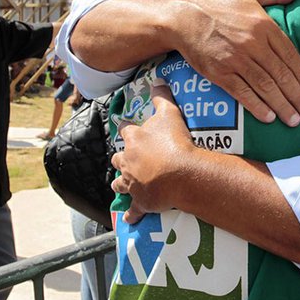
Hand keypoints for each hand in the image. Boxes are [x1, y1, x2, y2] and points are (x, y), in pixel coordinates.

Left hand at [111, 85, 198, 223]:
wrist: (180, 174)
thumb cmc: (175, 142)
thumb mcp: (170, 114)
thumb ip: (162, 97)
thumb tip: (157, 80)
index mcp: (134, 139)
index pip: (125, 130)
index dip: (127, 128)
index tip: (126, 127)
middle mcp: (128, 161)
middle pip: (118, 158)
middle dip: (121, 158)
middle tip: (126, 159)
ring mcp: (132, 183)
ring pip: (120, 183)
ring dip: (121, 183)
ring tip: (121, 185)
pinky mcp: (141, 201)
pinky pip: (133, 210)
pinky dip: (132, 214)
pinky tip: (130, 219)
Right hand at [169, 0, 299, 126]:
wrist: (184, 18)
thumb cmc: (217, 5)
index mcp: (263, 26)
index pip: (290, 55)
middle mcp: (253, 44)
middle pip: (281, 75)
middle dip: (297, 96)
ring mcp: (236, 60)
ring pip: (265, 87)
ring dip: (282, 105)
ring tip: (294, 119)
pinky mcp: (220, 73)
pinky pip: (242, 93)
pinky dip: (257, 106)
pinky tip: (269, 117)